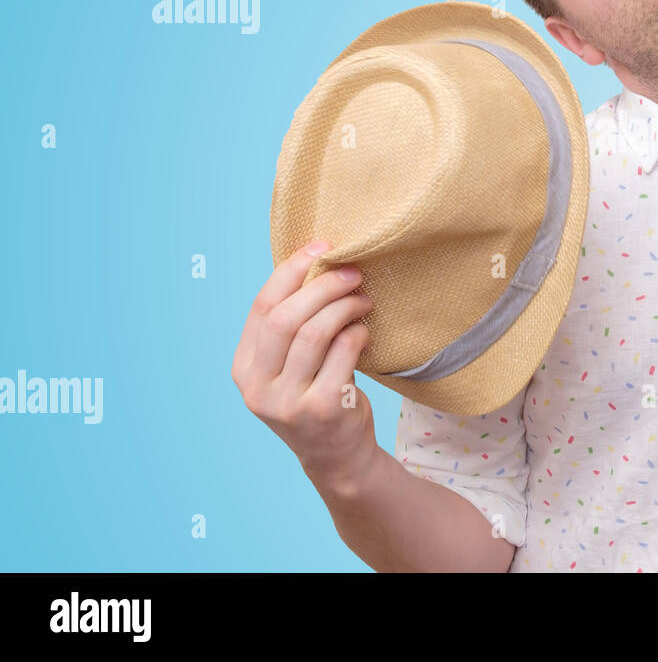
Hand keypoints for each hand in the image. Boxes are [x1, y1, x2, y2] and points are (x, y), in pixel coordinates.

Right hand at [231, 240, 378, 493]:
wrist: (338, 457)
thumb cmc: (316, 396)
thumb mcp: (289, 367)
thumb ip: (291, 328)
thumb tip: (316, 263)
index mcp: (244, 369)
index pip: (262, 307)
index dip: (291, 271)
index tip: (321, 248)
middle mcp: (258, 388)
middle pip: (286, 317)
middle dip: (322, 286)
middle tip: (352, 273)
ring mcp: (289, 402)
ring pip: (315, 332)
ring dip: (344, 306)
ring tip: (363, 299)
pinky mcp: (323, 408)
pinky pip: (343, 352)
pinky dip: (357, 332)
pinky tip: (365, 330)